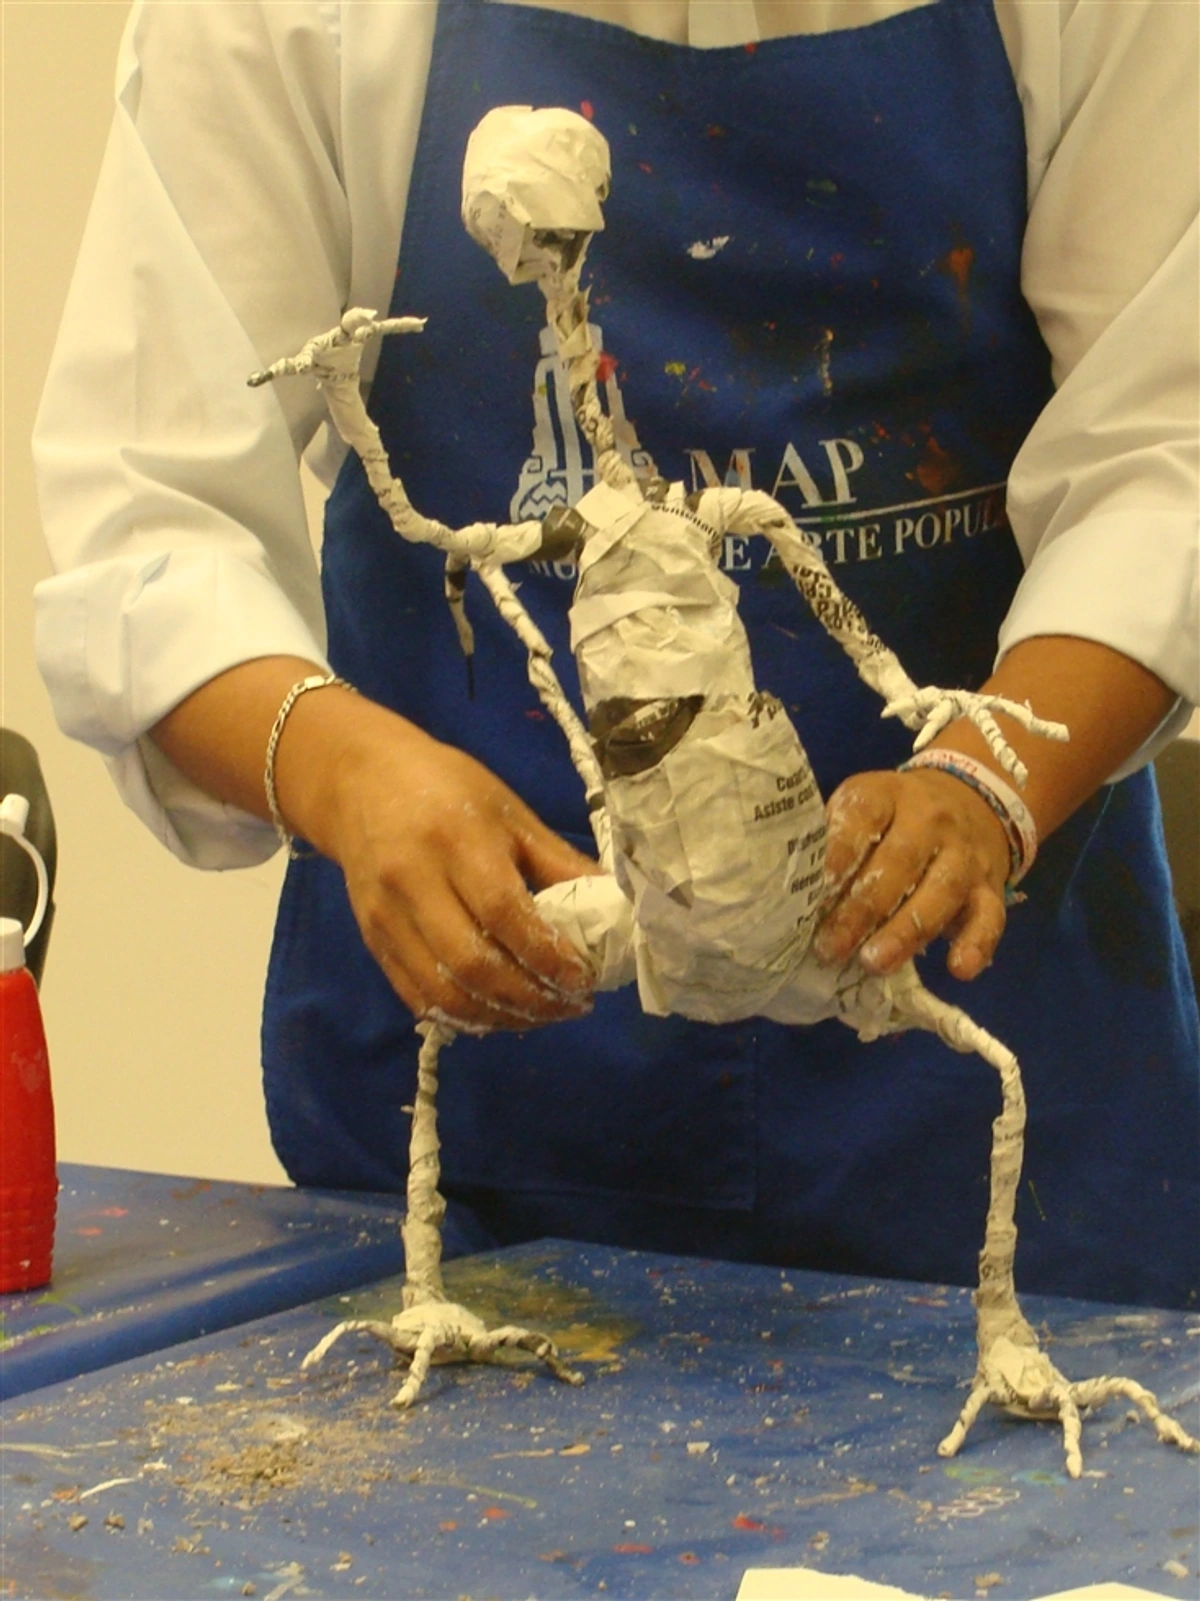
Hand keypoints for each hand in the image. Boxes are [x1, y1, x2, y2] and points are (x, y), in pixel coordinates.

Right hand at [280, 693, 599, 1032]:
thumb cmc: (448, 789)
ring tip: (541, 1015)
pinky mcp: (373, 941)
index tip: (584, 979)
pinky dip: (463, 1017)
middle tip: (571, 1005)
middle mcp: (413, 883)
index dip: (547, 955)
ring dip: (500, 1017)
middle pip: (472, 965)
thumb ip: (559, 863)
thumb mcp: (510, 814)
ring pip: (443, 994)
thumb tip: (614, 908)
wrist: (359, 781)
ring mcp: (386, 918)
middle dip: (530, 999)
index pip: (503, 913)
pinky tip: (499, 1013)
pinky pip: (418, 997)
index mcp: (456, 841)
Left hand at [814, 768, 1010, 981]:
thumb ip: (834, 843)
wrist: (972, 799)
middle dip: (861, 909)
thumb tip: (791, 893)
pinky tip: (958, 969)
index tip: (814, 891)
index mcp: (886, 795)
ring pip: (941, 891)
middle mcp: (930, 820)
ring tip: (874, 963)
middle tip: (831, 948)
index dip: (839, 853)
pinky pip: (990, 916)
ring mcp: (964, 854)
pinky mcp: (990, 887)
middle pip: (899, 861)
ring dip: (906, 932)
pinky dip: (976, 944)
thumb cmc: (894, 816)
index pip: (862, 818)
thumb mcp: (863, 809)